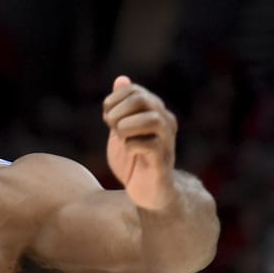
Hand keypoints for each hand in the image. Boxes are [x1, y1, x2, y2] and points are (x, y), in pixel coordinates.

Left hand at [103, 76, 179, 210]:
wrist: (146, 193)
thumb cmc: (134, 161)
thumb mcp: (122, 131)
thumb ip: (121, 107)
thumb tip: (121, 79)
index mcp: (155, 112)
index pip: (134, 90)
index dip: (114, 100)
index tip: (106, 117)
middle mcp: (165, 122)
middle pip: (142, 99)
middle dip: (118, 112)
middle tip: (111, 128)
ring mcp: (167, 141)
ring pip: (152, 119)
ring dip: (126, 127)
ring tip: (120, 138)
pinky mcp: (162, 162)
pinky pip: (150, 145)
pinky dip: (132, 146)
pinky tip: (128, 152)